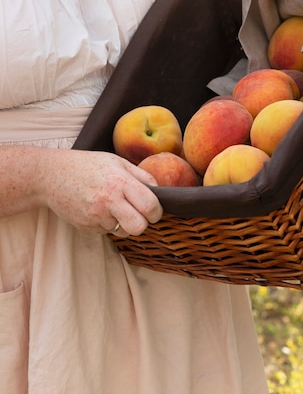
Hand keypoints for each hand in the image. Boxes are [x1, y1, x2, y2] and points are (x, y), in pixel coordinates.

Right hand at [38, 149, 162, 235]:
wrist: (51, 175)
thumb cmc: (87, 165)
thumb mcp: (117, 162)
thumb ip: (141, 175)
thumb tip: (161, 191)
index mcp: (120, 181)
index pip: (150, 205)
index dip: (156, 212)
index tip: (154, 210)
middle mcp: (109, 200)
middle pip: (139, 227)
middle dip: (143, 224)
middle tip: (140, 215)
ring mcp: (96, 215)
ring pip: (123, 231)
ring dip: (123, 223)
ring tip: (113, 207)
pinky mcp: (86, 226)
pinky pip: (107, 231)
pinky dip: (107, 223)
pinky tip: (97, 208)